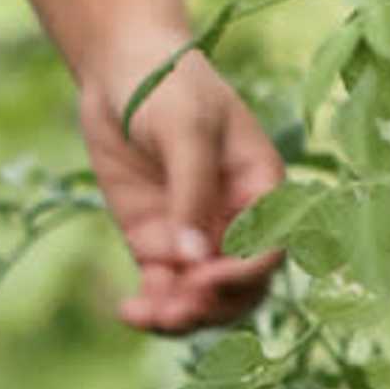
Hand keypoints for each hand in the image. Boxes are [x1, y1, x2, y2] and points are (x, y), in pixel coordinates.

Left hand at [79, 40, 284, 337]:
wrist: (120, 70)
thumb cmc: (169, 86)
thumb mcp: (185, 129)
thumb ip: (192, 193)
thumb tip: (192, 261)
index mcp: (262, 190)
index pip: (269, 249)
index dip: (243, 274)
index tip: (204, 277)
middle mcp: (236, 221)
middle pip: (242, 287)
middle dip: (214, 306)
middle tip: (176, 310)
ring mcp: (196, 236)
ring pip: (202, 298)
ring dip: (182, 317)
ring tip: (148, 318)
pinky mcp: (157, 243)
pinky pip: (163, 288)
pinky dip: (151, 307)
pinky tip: (129, 312)